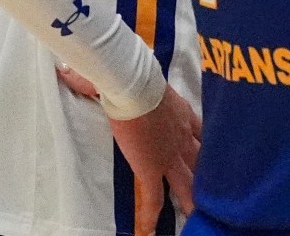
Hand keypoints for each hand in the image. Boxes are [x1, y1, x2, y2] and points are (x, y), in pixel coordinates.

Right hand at [111, 85, 201, 235]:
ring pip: (187, 183)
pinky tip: (149, 229)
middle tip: (215, 191)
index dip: (208, 143)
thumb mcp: (139, 78)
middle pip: (202, 160)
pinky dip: (151, 215)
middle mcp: (183, 136)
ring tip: (194, 215)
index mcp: (183, 114)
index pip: (203, 132)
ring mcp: (170, 154)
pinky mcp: (152, 167)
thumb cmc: (134, 75)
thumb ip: (120, 78)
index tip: (213, 152)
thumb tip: (75, 70)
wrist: (134, 85)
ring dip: (190, 199)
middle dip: (208, 176)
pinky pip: (153, 197)